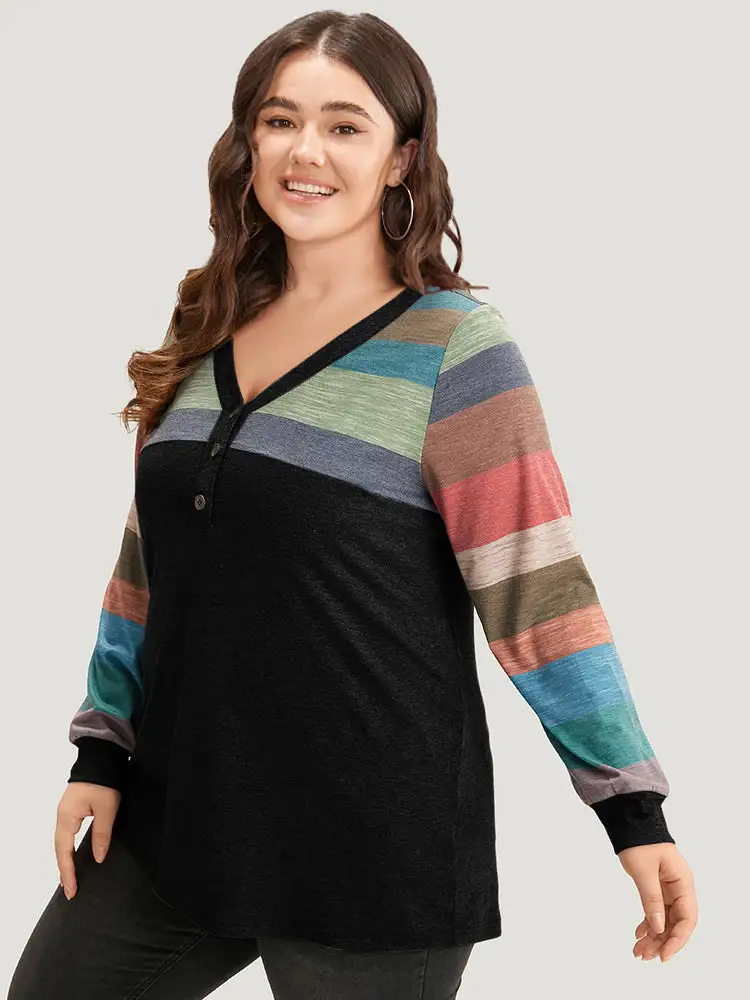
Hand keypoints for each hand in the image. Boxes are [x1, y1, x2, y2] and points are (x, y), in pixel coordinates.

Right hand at [54, 782, 120, 899]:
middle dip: (64, 871)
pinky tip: (73, 857)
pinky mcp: (72, 810)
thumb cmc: (103, 781)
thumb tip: (99, 858)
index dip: (68, 872)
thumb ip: (102, 834)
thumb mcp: (107, 809)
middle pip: (59, 850)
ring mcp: (66, 813)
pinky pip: (66, 835)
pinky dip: (68, 850)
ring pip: (62, 843)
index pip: (64, 852)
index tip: (71, 890)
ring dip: (65, 862)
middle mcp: (62, 817)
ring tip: (70, 880)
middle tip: (70, 891)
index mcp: (67, 817)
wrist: (100, 758)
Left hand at [617, 842, 697, 962]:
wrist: (629, 819)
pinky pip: (656, 910)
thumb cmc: (639, 839)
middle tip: (644, 956)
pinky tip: (639, 934)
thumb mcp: (643, 870)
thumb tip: (658, 927)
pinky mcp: (657, 886)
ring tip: (638, 951)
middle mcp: (679, 886)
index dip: (677, 940)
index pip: (687, 918)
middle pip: (676, 922)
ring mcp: (668, 887)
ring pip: (665, 919)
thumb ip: (651, 899)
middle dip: (661, 941)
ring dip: (654, 936)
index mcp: (682, 881)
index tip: (663, 955)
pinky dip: (648, 923)